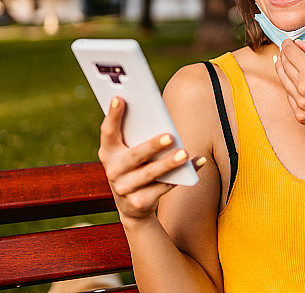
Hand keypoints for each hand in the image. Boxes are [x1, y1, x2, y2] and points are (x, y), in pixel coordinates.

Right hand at [98, 96, 205, 221]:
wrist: (133, 206)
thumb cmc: (135, 166)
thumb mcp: (128, 151)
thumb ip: (136, 134)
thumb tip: (159, 116)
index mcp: (108, 152)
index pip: (108, 131)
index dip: (112, 115)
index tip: (120, 98)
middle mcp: (113, 170)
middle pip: (135, 155)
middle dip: (153, 145)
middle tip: (170, 136)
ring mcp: (124, 189)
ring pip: (151, 174)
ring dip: (169, 163)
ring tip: (185, 153)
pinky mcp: (140, 203)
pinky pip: (165, 187)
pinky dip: (183, 174)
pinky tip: (196, 162)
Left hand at [274, 39, 304, 143]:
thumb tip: (299, 43)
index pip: (290, 52)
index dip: (288, 44)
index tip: (288, 42)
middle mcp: (303, 88)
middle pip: (284, 65)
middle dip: (284, 55)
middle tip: (286, 50)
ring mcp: (300, 104)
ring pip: (283, 80)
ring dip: (282, 69)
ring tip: (283, 62)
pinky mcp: (299, 115)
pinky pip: (288, 96)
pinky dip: (289, 86)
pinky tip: (292, 80)